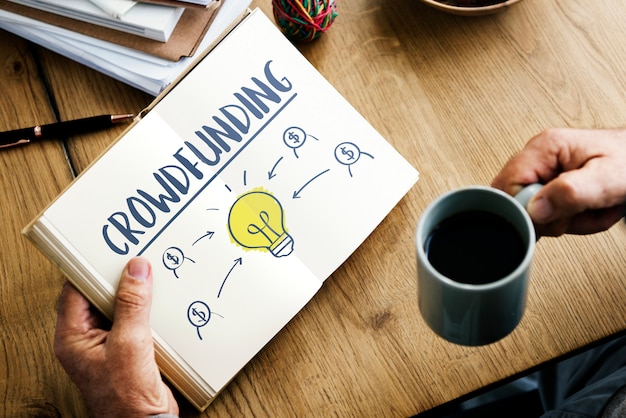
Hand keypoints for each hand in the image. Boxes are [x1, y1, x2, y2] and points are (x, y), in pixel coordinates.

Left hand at [54, 257, 178, 416]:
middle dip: (116, 280)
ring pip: (117, 307)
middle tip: (133, 262)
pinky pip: (133, 320)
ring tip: (148, 279)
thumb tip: (136, 271)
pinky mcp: (127, 350)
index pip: (74, 291)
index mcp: (72, 338)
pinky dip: (145, 310)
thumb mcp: (130, 343)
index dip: (91, 270)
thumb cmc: (126, 397)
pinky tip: (159, 304)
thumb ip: (132, 305)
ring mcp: (107, 345)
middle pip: (97, 296)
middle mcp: (86, 340)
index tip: (110, 252)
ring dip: (134, 295)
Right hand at [492, 128, 625, 235]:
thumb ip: (570, 193)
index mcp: (545, 147)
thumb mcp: (608, 179)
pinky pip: (547, 214)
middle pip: (517, 201)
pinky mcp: (553, 185)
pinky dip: (569, 221)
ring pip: (533, 212)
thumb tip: (534, 209)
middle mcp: (539, 157)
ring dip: (566, 222)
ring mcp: (545, 171)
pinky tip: (586, 211)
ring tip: (591, 209)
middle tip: (580, 211)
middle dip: (551, 219)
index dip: (528, 209)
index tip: (556, 216)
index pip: (508, 186)